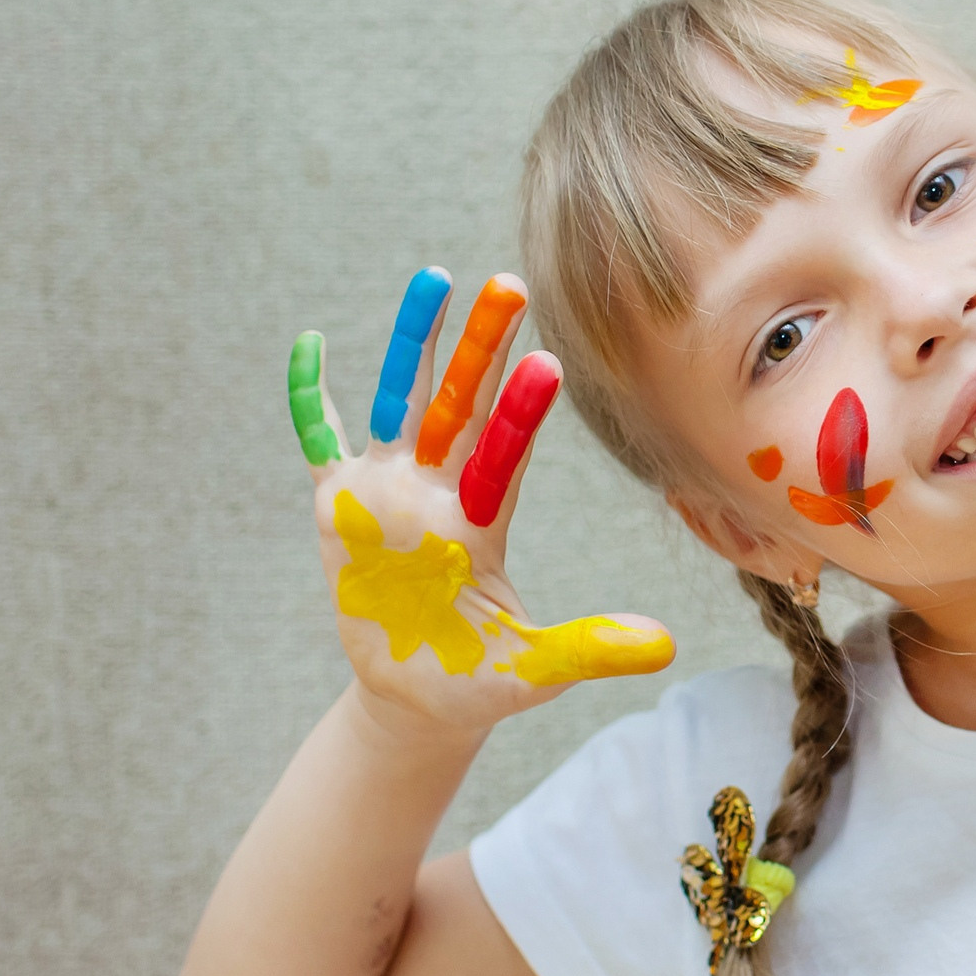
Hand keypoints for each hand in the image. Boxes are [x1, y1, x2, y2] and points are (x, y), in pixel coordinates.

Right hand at [286, 268, 672, 730]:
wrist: (418, 697)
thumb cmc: (479, 680)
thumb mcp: (534, 670)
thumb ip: (590, 649)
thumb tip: (667, 647)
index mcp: (481, 523)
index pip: (505, 455)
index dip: (520, 413)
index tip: (549, 361)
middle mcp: (438, 493)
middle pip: (460, 405)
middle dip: (480, 346)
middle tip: (508, 282)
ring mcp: (388, 492)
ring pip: (401, 400)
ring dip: (412, 344)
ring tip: (434, 279)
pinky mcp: (339, 506)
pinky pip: (321, 438)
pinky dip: (309, 396)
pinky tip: (308, 344)